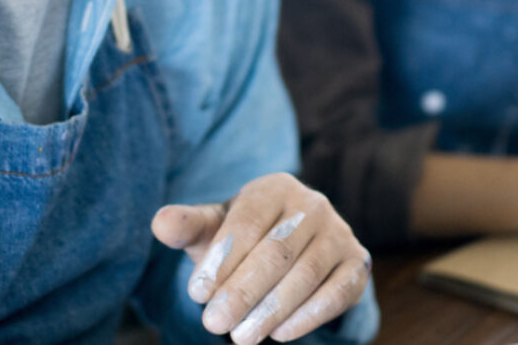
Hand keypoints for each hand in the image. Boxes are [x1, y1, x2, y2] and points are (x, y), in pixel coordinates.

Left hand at [151, 173, 370, 343]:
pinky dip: (309, 315)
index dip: (222, 258)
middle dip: (243, 291)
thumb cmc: (244, 239)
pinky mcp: (357, 264)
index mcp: (274, 188)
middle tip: (214, 323)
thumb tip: (160, 223)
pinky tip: (280, 334)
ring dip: (271, 310)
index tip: (197, 292)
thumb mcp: (215, 230)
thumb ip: (188, 227)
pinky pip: (336, 292)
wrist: (294, 247)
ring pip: (305, 274)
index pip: (247, 221)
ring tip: (240, 337)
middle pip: (276, 251)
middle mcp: (312, 204)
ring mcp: (340, 233)